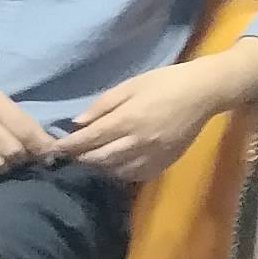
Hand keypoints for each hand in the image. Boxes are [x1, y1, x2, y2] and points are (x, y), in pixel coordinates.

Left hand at [56, 62, 225, 185]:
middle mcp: (138, 142)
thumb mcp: (129, 86)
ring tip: (90, 158)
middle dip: (81, 158)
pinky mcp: (164, 163)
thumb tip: (77, 124)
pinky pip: (136, 175)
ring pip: (116, 171)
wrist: (203, 93)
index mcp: (128, 120)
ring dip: (99, 167)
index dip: (69, 146)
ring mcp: (153, 155)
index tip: (54, 149)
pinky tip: (115, 164)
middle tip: (69, 154)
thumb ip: (102, 106)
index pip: (90, 139)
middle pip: (100, 159)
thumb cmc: (164, 83)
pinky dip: (120, 172)